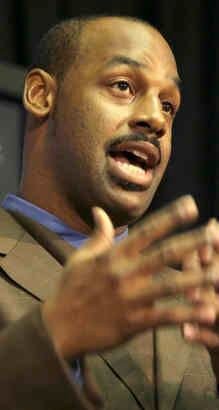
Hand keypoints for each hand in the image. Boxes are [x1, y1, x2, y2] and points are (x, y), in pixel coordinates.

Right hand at [42, 196, 218, 359]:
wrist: (58, 326)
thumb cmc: (70, 288)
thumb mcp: (80, 257)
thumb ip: (98, 235)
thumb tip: (99, 210)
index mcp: (114, 255)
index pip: (147, 231)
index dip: (170, 217)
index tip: (191, 205)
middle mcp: (125, 273)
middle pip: (165, 254)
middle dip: (192, 242)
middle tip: (215, 232)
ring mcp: (130, 298)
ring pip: (170, 285)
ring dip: (197, 278)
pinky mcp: (133, 323)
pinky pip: (165, 317)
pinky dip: (187, 315)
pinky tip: (207, 311)